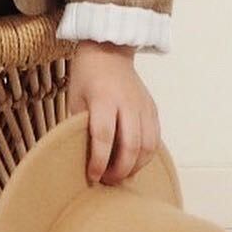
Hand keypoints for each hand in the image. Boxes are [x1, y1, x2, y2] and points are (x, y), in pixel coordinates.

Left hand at [65, 40, 161, 185]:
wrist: (108, 50)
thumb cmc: (87, 76)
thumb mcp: (75, 98)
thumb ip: (80, 125)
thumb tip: (81, 157)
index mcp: (104, 99)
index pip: (103, 136)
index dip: (98, 160)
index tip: (93, 176)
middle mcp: (128, 103)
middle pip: (131, 145)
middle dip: (120, 170)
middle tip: (107, 180)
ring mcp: (143, 106)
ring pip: (148, 146)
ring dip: (135, 166)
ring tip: (121, 175)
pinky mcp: (152, 109)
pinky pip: (155, 138)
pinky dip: (146, 156)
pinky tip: (134, 162)